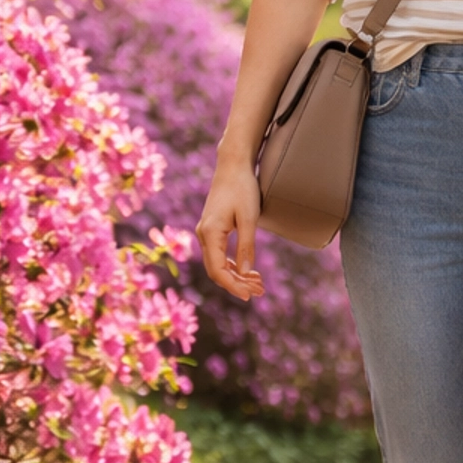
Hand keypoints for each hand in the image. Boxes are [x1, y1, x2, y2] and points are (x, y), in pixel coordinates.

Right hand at [195, 153, 264, 302]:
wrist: (233, 165)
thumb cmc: (242, 188)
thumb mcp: (249, 218)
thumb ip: (246, 246)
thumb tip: (245, 272)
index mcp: (210, 233)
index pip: (218, 270)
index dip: (233, 286)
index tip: (250, 296)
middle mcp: (203, 234)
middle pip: (216, 270)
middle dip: (237, 284)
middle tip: (260, 292)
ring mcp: (206, 232)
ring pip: (218, 263)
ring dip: (236, 275)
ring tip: (258, 284)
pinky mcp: (212, 229)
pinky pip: (219, 254)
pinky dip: (232, 264)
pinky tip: (247, 270)